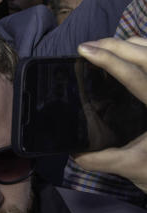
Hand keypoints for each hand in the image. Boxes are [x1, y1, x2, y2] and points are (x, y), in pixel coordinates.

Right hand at [74, 36, 146, 192]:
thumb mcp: (133, 168)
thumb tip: (72, 150)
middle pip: (146, 53)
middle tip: (87, 46)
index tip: (84, 50)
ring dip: (128, 43)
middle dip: (114, 44)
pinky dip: (140, 49)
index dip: (109, 59)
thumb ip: (101, 160)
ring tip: (102, 48)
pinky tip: (124, 56)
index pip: (136, 76)